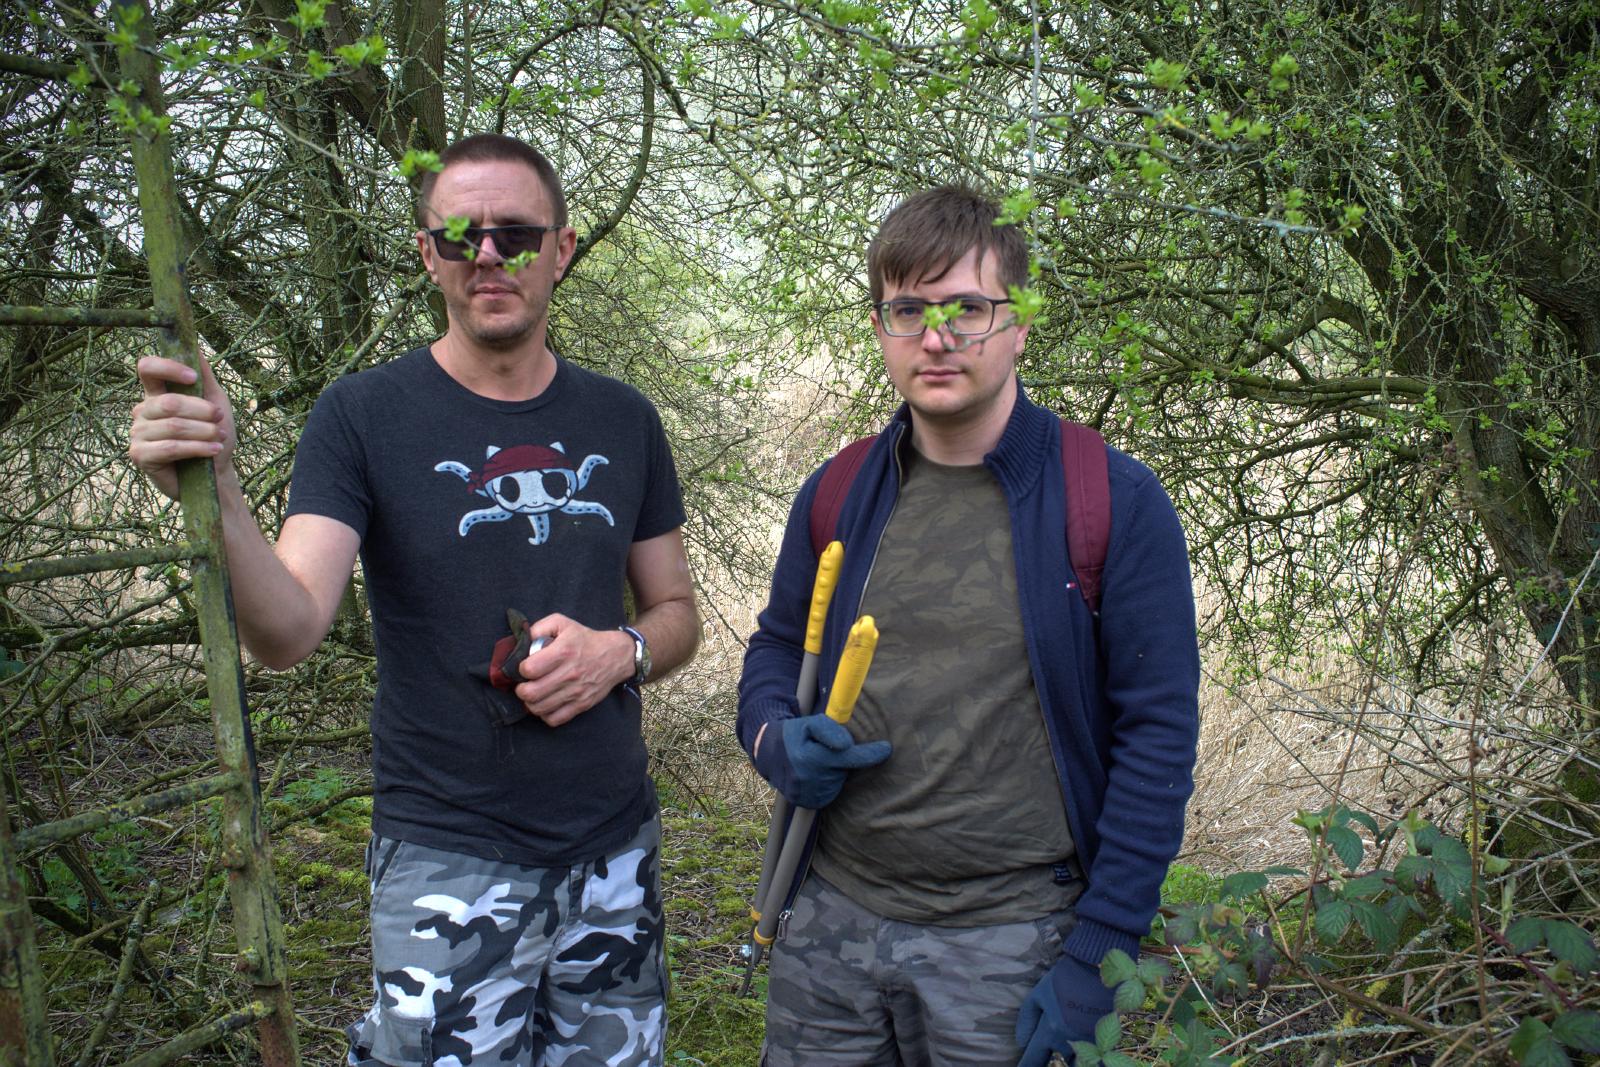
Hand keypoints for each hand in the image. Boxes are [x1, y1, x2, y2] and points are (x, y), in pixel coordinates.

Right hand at [128, 354, 236, 499]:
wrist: (215, 475)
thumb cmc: (213, 436)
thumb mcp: (215, 403)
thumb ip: (205, 378)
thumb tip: (196, 347)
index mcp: (157, 394)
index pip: (147, 368)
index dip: (168, 367)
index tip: (193, 377)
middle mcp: (142, 411)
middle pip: (168, 402)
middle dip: (202, 411)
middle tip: (220, 420)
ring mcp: (138, 433)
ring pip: (173, 426)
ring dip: (204, 432)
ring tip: (220, 437)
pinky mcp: (140, 455)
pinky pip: (170, 447)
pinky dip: (197, 448)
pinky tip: (213, 450)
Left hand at [512, 614, 633, 726]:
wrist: (615, 656)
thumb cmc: (585, 639)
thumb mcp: (562, 623)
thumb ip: (538, 628)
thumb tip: (520, 643)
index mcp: (563, 652)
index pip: (529, 669)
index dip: (521, 669)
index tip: (525, 668)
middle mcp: (569, 674)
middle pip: (531, 693)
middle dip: (521, 690)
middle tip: (523, 685)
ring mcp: (576, 692)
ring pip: (540, 709)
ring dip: (530, 703)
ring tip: (533, 695)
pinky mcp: (582, 705)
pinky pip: (555, 719)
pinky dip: (545, 715)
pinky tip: (546, 704)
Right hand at [752, 714, 890, 808]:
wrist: (769, 755)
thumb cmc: (794, 735)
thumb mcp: (808, 723)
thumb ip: (829, 729)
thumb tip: (847, 745)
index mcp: (809, 758)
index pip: (849, 757)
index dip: (870, 754)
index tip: (886, 749)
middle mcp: (808, 780)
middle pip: (845, 769)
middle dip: (843, 760)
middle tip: (826, 750)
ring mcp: (807, 795)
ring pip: (838, 782)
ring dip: (835, 772)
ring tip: (816, 761)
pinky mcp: (807, 803)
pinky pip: (830, 793)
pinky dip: (828, 783)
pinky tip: (815, 774)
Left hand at [1015, 954, 1113, 1066]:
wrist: (1098, 967)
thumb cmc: (1065, 978)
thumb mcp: (1039, 993)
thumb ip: (1027, 1018)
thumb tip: (1021, 1042)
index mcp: (1051, 1030)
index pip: (1033, 1060)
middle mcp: (1070, 1041)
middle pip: (1057, 1064)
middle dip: (1050, 1062)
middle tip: (1044, 1055)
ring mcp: (1089, 1041)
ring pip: (1076, 1063)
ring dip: (1070, 1059)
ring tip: (1065, 1054)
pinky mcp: (1105, 1038)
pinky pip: (1095, 1058)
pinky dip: (1088, 1058)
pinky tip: (1083, 1054)